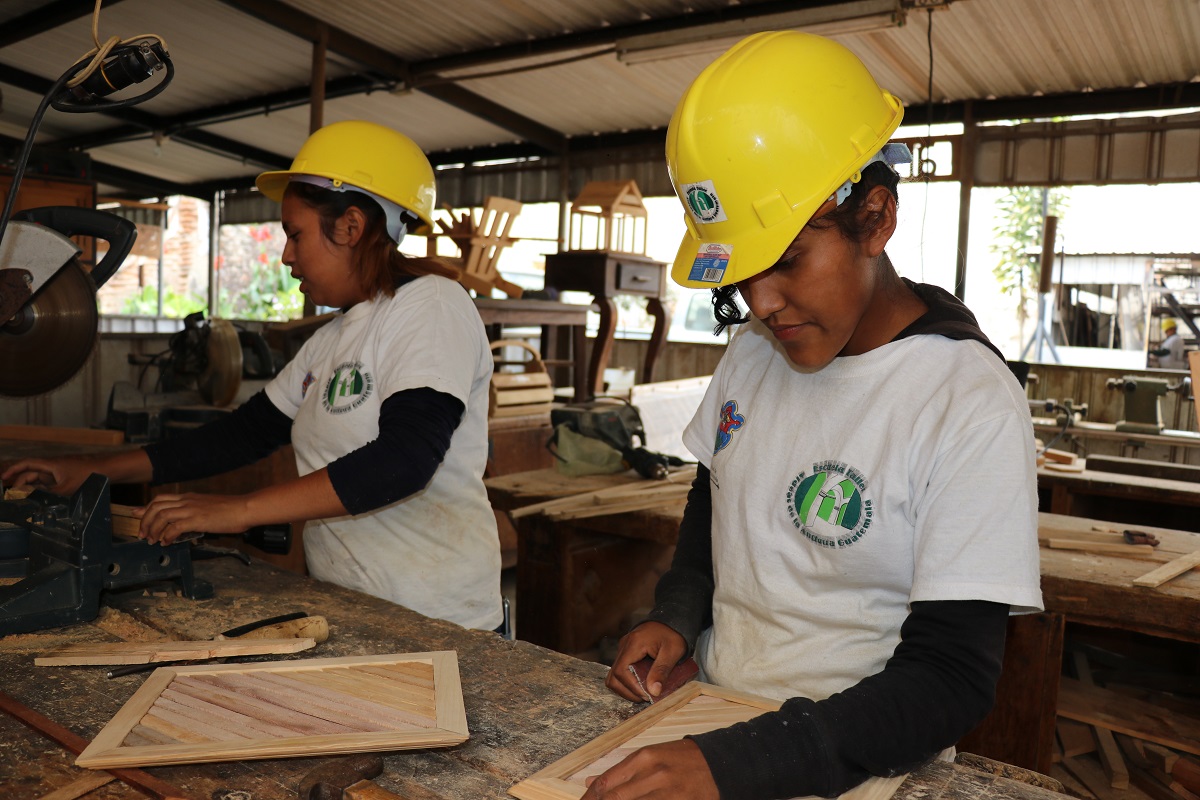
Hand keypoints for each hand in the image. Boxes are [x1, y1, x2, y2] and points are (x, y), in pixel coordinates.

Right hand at [1, 458, 94, 494]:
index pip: (27, 464)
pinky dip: (43, 490)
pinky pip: (49, 484)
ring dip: (32, 488)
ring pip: (40, 480)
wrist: (105, 470)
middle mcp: (52, 467)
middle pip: (31, 474)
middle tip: (14, 496)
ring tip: (25, 499)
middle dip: (21, 483)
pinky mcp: (64, 478)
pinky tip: (41, 499)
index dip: (14, 470)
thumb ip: (49, 494)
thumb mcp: (66, 488)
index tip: (4, 477)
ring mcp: (58, 473)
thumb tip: (34, 500)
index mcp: (50, 465)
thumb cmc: (87, 475)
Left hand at [135, 493, 249, 543]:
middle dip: (144, 521)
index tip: (136, 514)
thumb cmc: (231, 509)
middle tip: (143, 534)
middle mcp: (186, 501)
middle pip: (156, 506)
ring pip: (161, 516)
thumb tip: (186, 523)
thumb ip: (194, 511)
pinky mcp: (197, 520)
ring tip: (152, 541)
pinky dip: (166, 536)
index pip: (160, 499)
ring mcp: (191, 509)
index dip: (145, 507)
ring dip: (153, 529)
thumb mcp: (207, 506)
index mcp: (188, 497)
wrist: (244, 508)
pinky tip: (167, 542)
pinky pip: (174, 527)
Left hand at [581, 739, 717, 799]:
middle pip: (615, 799)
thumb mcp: (651, 757)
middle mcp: (654, 774)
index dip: (590, 798)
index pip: (607, 783)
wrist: (720, 764)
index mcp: (644, 757)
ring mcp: (668, 792)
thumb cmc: (682, 759)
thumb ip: (621, 770)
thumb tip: (591, 782)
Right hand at [605, 622, 686, 701]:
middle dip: (627, 691)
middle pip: (613, 676)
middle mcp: (624, 646)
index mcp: (633, 643)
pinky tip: (641, 685)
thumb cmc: (674, 634)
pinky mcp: (626, 652)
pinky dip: (627, 682)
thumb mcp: (673, 652)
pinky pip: (620, 671)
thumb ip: (662, 671)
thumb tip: (653, 692)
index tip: (646, 695)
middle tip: (645, 697)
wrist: (672, 620)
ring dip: (626, 689)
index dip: (631, 687)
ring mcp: (623, 649)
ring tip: (643, 693)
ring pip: (614, 676)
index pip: (621, 671)